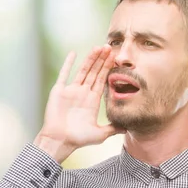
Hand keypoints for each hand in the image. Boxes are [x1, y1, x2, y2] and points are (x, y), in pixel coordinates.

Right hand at [34, 45, 125, 162]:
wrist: (59, 140)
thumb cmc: (78, 139)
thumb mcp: (100, 134)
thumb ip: (113, 129)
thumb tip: (128, 128)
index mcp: (92, 100)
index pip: (102, 80)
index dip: (108, 68)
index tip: (115, 58)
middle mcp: (82, 93)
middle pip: (94, 72)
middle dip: (101, 60)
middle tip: (109, 46)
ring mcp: (71, 91)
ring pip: (82, 70)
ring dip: (90, 59)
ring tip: (97, 47)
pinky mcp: (59, 91)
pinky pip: (64, 74)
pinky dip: (68, 63)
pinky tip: (73, 53)